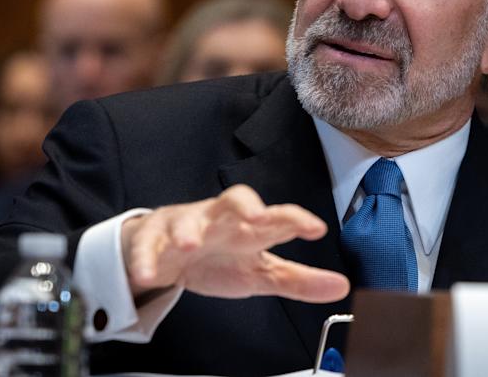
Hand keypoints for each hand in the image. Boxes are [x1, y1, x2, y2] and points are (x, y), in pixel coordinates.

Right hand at [121, 184, 349, 302]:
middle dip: (244, 205)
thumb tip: (341, 287)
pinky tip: (146, 273)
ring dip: (187, 229)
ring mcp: (185, 226)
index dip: (295, 219)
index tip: (315, 228)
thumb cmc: (219, 256)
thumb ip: (298, 280)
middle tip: (255, 218)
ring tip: (189, 243)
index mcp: (249, 227)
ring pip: (186, 219)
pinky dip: (145, 259)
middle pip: (233, 200)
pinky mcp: (153, 240)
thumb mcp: (260, 272)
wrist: (168, 253)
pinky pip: (147, 247)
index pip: (276, 216)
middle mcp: (219, 219)